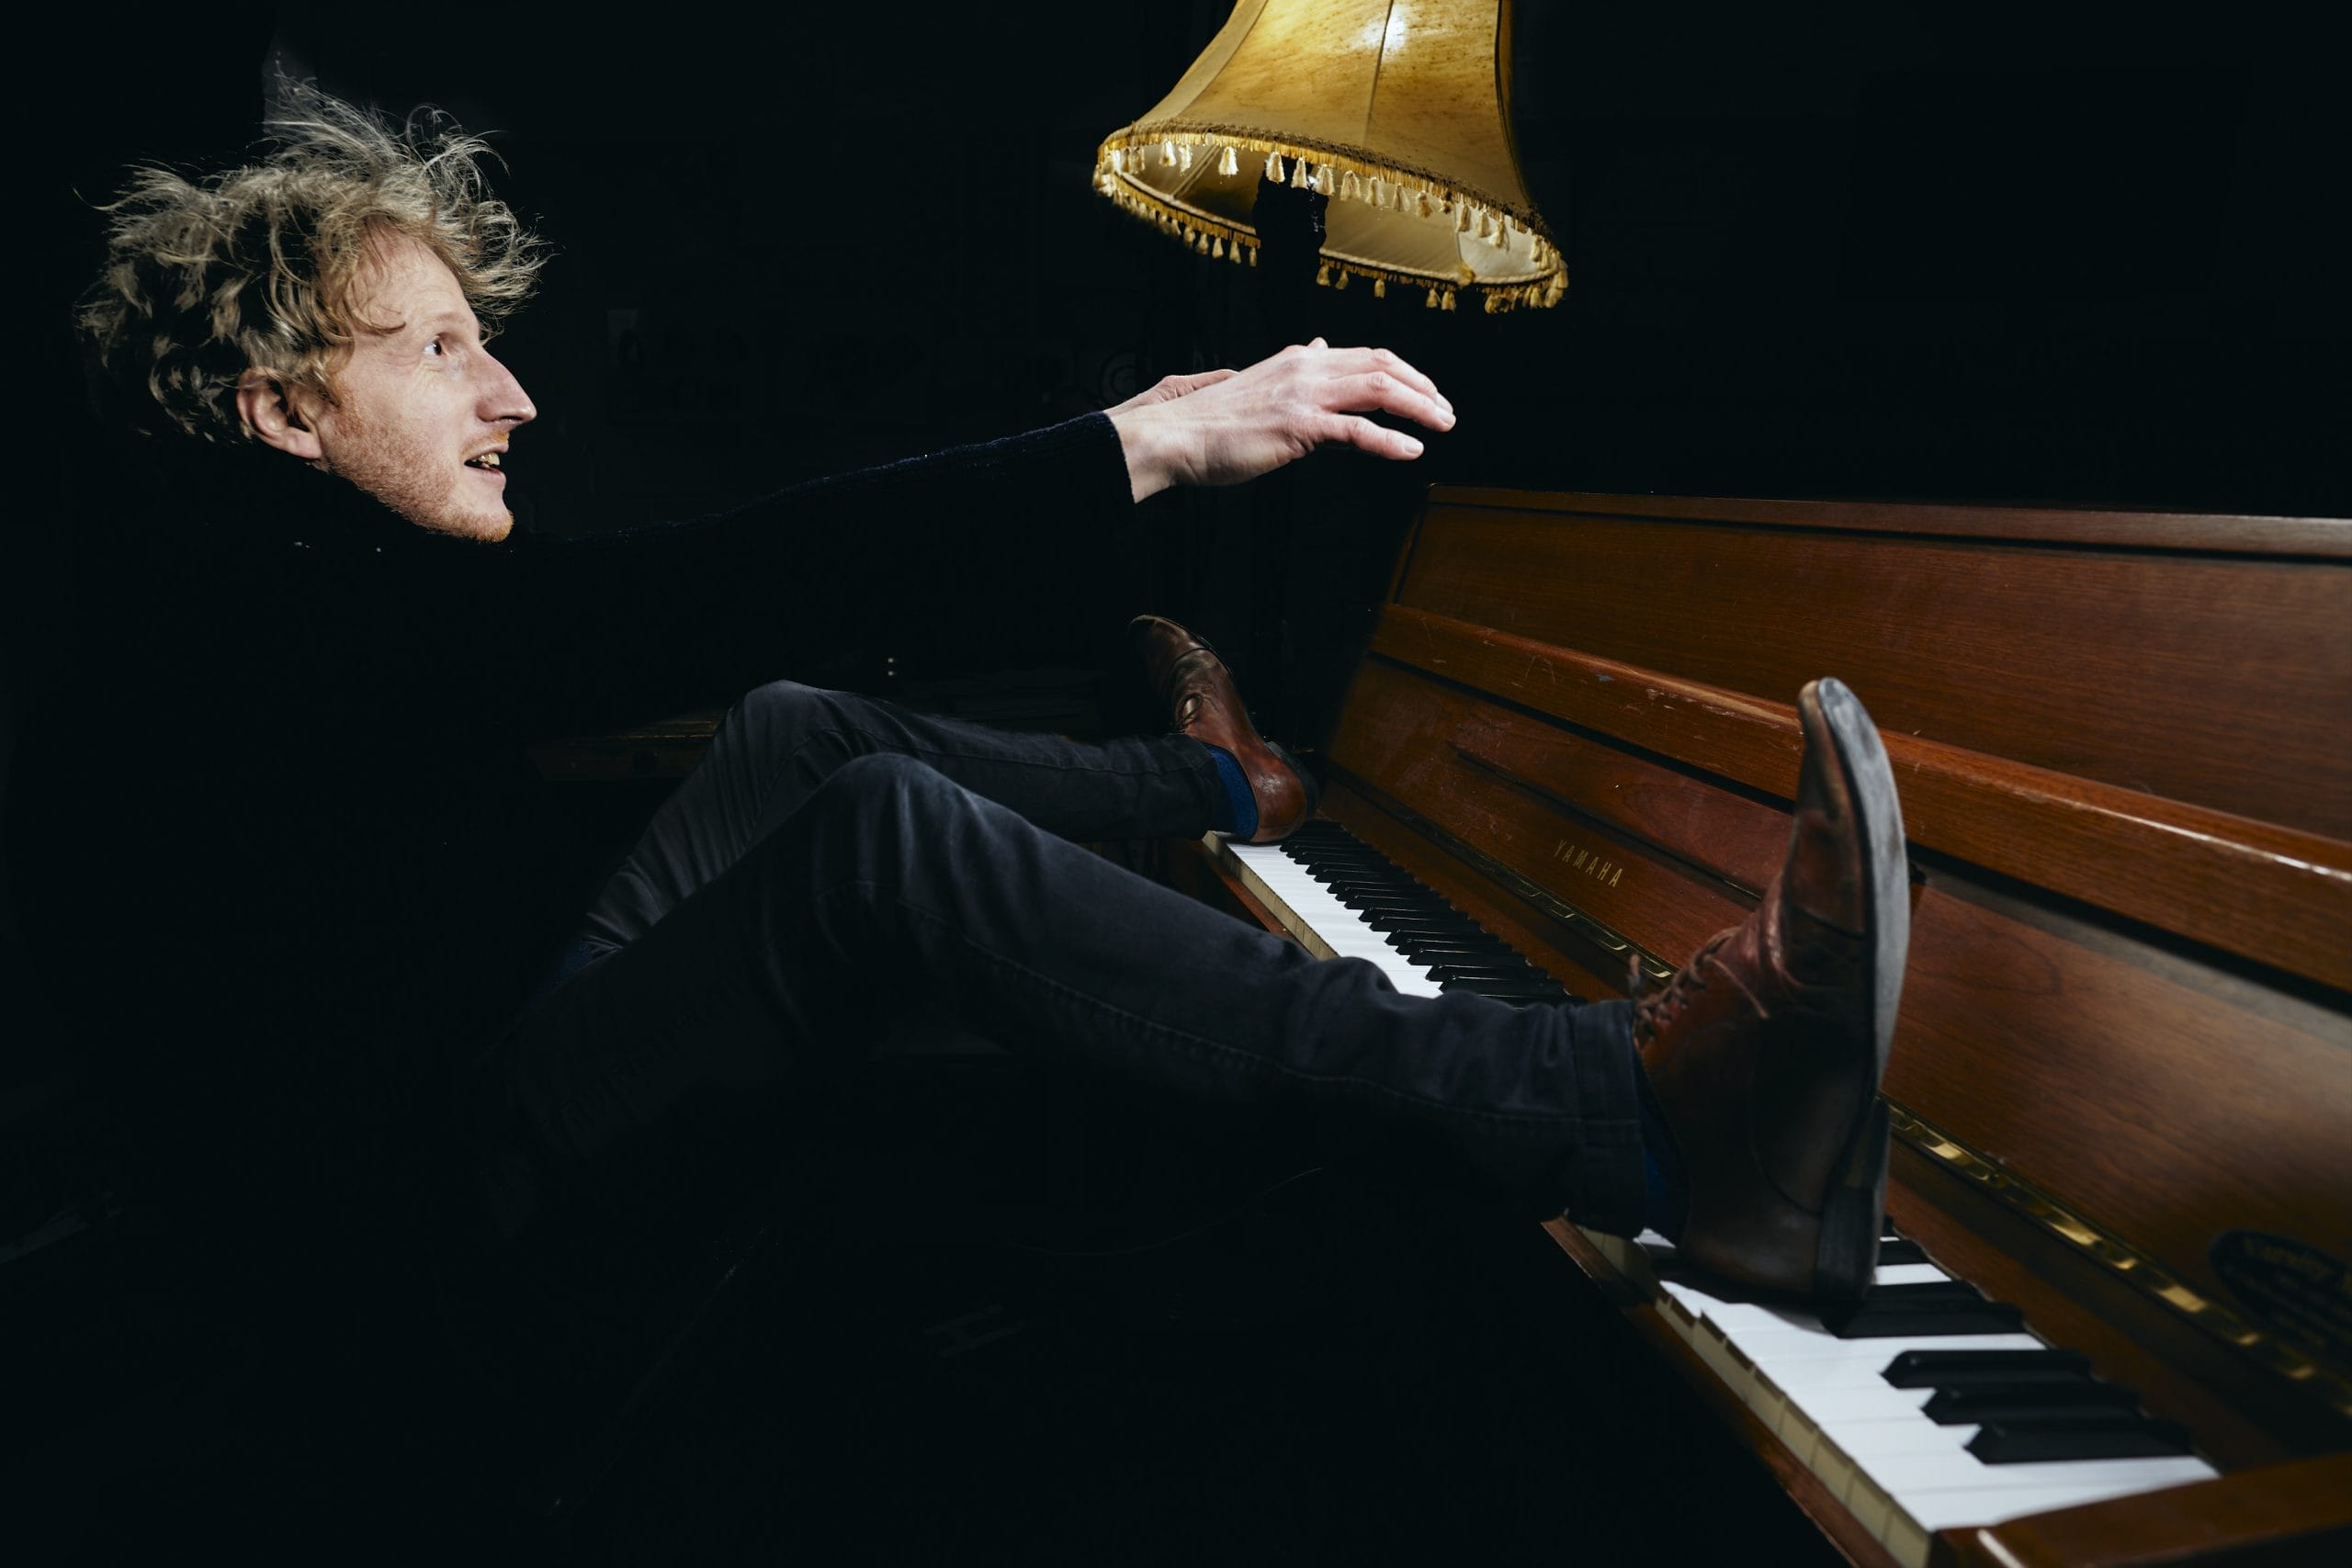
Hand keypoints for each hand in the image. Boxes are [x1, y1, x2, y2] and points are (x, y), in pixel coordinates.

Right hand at [1104, 339, 1454, 501]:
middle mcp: (1305, 367)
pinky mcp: (1297, 426)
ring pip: (1379, 388)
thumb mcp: (1258, 383)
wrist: (1173, 435)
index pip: (1365, 356)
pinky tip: (1411, 452)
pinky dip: (1391, 441)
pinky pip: (1357, 430)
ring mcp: (1303, 395)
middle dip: (1422, 386)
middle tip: (1446, 410)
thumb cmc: (1208, 422)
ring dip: (1419, 407)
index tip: (1425, 392)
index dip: (1403, 373)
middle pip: (1382, 364)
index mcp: (1297, 359)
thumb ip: (1294, 368)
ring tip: (1442, 425)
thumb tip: (1320, 349)